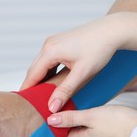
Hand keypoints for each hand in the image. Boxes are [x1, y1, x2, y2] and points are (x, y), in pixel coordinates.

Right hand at [21, 13, 136, 112]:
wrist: (112, 30)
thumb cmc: (100, 48)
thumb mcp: (82, 73)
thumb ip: (65, 91)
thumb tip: (52, 106)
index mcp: (50, 51)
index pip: (32, 75)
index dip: (27, 91)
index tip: (24, 105)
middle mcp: (49, 44)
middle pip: (34, 70)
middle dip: (32, 86)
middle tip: (33, 104)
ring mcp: (54, 42)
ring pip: (42, 65)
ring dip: (41, 79)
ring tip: (43, 96)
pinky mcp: (61, 42)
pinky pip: (49, 60)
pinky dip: (48, 72)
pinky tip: (54, 82)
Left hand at [47, 105, 136, 136]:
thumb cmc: (119, 123)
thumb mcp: (91, 116)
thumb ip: (71, 118)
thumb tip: (51, 120)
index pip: (65, 132)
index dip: (58, 122)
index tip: (53, 111)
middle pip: (75, 130)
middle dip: (70, 119)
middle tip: (65, 104)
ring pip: (87, 128)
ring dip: (82, 118)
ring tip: (80, 104)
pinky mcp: (112, 134)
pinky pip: (98, 127)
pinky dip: (94, 119)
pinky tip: (96, 110)